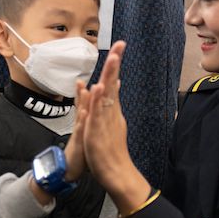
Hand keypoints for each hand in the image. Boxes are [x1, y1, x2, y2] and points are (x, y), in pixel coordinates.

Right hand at [63, 80, 88, 182]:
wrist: (69, 169)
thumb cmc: (80, 152)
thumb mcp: (86, 133)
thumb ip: (88, 120)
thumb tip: (91, 110)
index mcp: (85, 122)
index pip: (88, 103)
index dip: (92, 90)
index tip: (95, 79)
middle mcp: (81, 125)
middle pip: (82, 104)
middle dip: (82, 91)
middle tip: (82, 77)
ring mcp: (79, 133)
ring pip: (80, 114)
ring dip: (81, 101)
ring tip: (83, 88)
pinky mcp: (79, 144)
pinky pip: (80, 131)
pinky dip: (82, 122)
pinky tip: (84, 114)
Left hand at [79, 41, 150, 215]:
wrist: (116, 173)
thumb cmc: (110, 150)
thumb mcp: (107, 124)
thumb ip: (107, 107)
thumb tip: (109, 90)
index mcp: (112, 111)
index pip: (113, 83)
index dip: (115, 65)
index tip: (120, 46)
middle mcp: (111, 113)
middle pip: (113, 84)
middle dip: (115, 64)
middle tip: (121, 44)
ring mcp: (106, 121)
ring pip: (107, 95)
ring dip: (110, 76)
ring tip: (113, 58)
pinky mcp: (98, 131)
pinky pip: (98, 114)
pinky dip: (99, 100)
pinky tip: (100, 88)